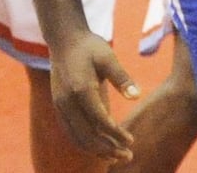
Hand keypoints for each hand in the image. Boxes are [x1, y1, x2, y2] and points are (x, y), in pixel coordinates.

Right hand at [49, 29, 139, 161]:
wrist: (64, 39)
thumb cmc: (89, 46)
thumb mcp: (108, 56)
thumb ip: (121, 77)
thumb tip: (136, 96)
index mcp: (80, 89)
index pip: (99, 121)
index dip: (115, 134)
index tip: (131, 140)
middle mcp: (67, 102)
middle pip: (86, 136)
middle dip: (107, 149)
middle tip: (127, 156)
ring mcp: (60, 107)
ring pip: (77, 138)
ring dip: (96, 150)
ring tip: (116, 156)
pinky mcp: (59, 108)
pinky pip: (71, 133)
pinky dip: (85, 144)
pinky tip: (101, 147)